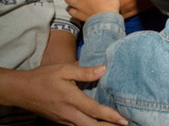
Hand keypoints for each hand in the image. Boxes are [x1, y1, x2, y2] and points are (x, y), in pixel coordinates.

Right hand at [3, 64, 127, 124]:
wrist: (22, 90)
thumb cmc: (44, 77)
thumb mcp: (64, 69)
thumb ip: (85, 71)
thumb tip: (104, 69)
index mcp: (71, 99)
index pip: (95, 110)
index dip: (111, 116)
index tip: (124, 120)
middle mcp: (68, 113)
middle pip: (91, 125)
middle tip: (124, 125)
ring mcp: (63, 119)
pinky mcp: (60, 120)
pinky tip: (96, 123)